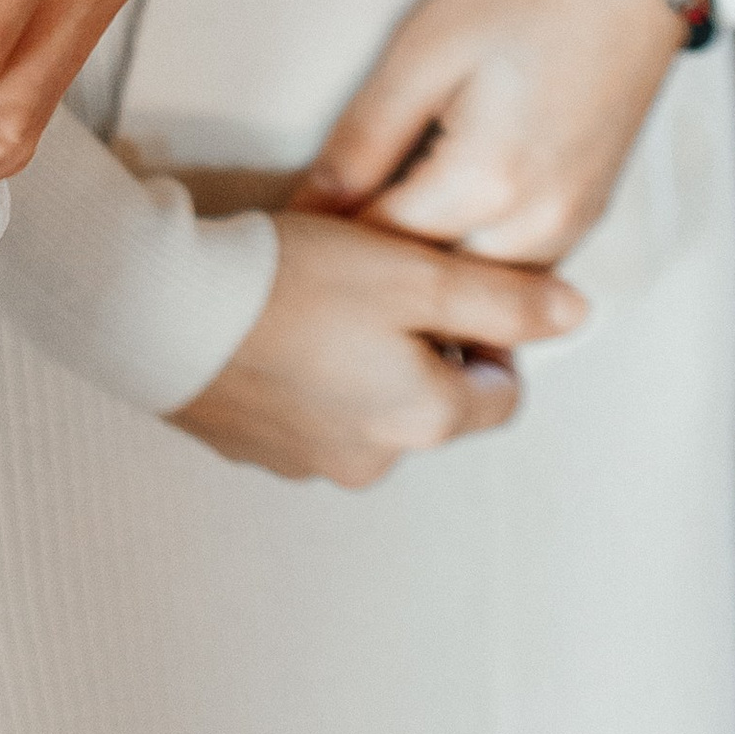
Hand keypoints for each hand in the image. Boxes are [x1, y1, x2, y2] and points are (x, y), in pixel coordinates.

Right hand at [170, 209, 584, 485]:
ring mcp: (307, 462)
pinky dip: (300, 377)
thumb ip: (502, 296)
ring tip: (313, 299)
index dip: (487, 334)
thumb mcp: (409, 271)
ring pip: (364, 409)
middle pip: (430, 403)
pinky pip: (302, 413)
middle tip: (372, 283)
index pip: (503, 393)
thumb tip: (578, 315)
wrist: (157, 310)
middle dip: (417, 349)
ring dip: (355, 364)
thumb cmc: (288, 282)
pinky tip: (270, 326)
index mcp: (423, 419)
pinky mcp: (251, 449)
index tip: (441, 285)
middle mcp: (374, 460)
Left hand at [300, 0, 683, 265]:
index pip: (382, 247)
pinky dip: (472, 255)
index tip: (288, 228)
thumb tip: (311, 207)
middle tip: (324, 225)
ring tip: (377, 219)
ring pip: (476, 285)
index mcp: (487, 183)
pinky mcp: (587, 216)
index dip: (328, 239)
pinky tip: (438, 216)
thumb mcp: (422, 53)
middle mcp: (538, 225)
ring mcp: (571, 227)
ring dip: (426, 267)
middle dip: (374, 263)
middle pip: (431, 280)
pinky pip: (516, 266)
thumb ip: (363, 142)